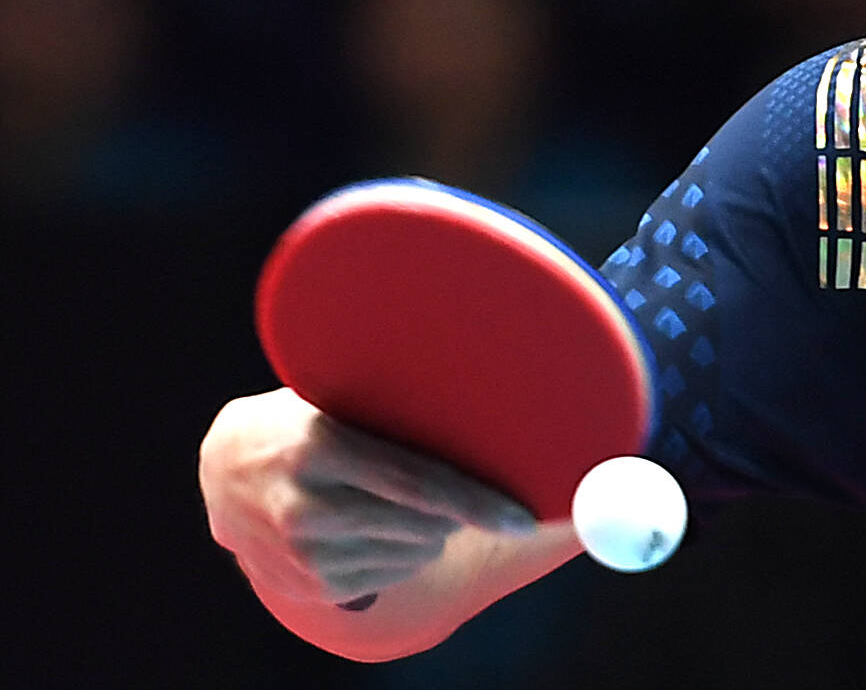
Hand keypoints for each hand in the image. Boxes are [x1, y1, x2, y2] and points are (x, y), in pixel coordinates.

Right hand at [199, 387, 535, 609]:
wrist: (224, 468)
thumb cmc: (303, 417)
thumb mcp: (336, 397)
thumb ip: (394, 405)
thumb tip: (486, 400)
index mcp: (318, 449)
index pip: (418, 485)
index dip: (477, 503)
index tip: (523, 517)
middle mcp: (304, 509)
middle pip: (421, 525)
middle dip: (457, 512)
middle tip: (459, 488)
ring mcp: (300, 556)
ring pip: (410, 554)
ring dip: (431, 532)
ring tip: (412, 502)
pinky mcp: (304, 586)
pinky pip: (388, 577)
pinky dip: (404, 554)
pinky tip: (387, 526)